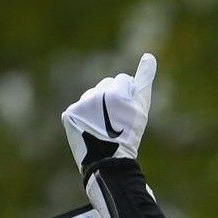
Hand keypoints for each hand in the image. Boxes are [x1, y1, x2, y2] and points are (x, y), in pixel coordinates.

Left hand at [62, 53, 156, 173]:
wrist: (108, 161)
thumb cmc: (130, 133)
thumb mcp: (141, 106)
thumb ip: (144, 79)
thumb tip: (149, 56)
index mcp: (115, 92)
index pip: (123, 80)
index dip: (128, 95)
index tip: (128, 111)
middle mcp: (95, 95)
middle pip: (106, 85)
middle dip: (112, 97)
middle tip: (117, 119)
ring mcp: (80, 105)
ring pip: (92, 95)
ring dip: (98, 105)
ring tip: (104, 124)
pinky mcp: (68, 114)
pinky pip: (79, 107)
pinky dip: (85, 115)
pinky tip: (91, 127)